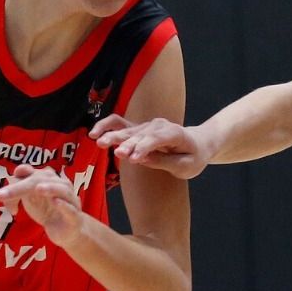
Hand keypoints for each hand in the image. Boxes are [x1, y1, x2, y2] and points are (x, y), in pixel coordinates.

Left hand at [0, 164, 85, 246]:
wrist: (66, 231)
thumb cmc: (47, 210)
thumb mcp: (29, 199)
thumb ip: (18, 190)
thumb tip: (6, 187)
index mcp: (48, 180)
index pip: (34, 172)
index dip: (23, 171)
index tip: (14, 174)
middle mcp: (60, 186)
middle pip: (42, 180)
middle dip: (22, 186)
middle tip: (3, 195)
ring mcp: (69, 201)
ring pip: (62, 189)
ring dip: (50, 188)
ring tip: (38, 189)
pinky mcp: (74, 217)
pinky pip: (71, 209)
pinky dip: (64, 205)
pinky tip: (55, 202)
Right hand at [91, 114, 210, 178]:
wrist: (197, 143)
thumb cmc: (193, 156)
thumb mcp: (186, 166)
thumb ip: (165, 162)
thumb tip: (143, 160)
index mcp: (174, 133)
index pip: (157, 139)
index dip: (145, 148)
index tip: (133, 158)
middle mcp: (158, 126)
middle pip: (140, 134)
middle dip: (128, 144)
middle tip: (118, 154)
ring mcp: (147, 126)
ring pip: (127, 129)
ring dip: (114, 136)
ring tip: (99, 143)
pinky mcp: (138, 129)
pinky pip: (119, 124)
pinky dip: (106, 126)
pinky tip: (94, 134)